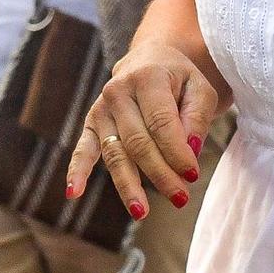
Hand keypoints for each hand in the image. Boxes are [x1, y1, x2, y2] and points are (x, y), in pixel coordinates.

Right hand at [66, 40, 219, 217]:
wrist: (150, 60)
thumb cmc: (179, 79)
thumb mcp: (200, 88)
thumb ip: (197, 117)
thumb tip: (190, 150)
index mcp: (147, 77)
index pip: (160, 122)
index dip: (176, 152)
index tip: (193, 174)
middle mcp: (118, 91)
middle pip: (138, 142)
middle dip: (160, 173)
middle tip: (181, 198)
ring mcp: (102, 108)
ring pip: (115, 153)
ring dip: (128, 184)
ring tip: (142, 212)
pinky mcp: (92, 123)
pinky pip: (83, 148)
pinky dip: (76, 170)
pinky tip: (73, 192)